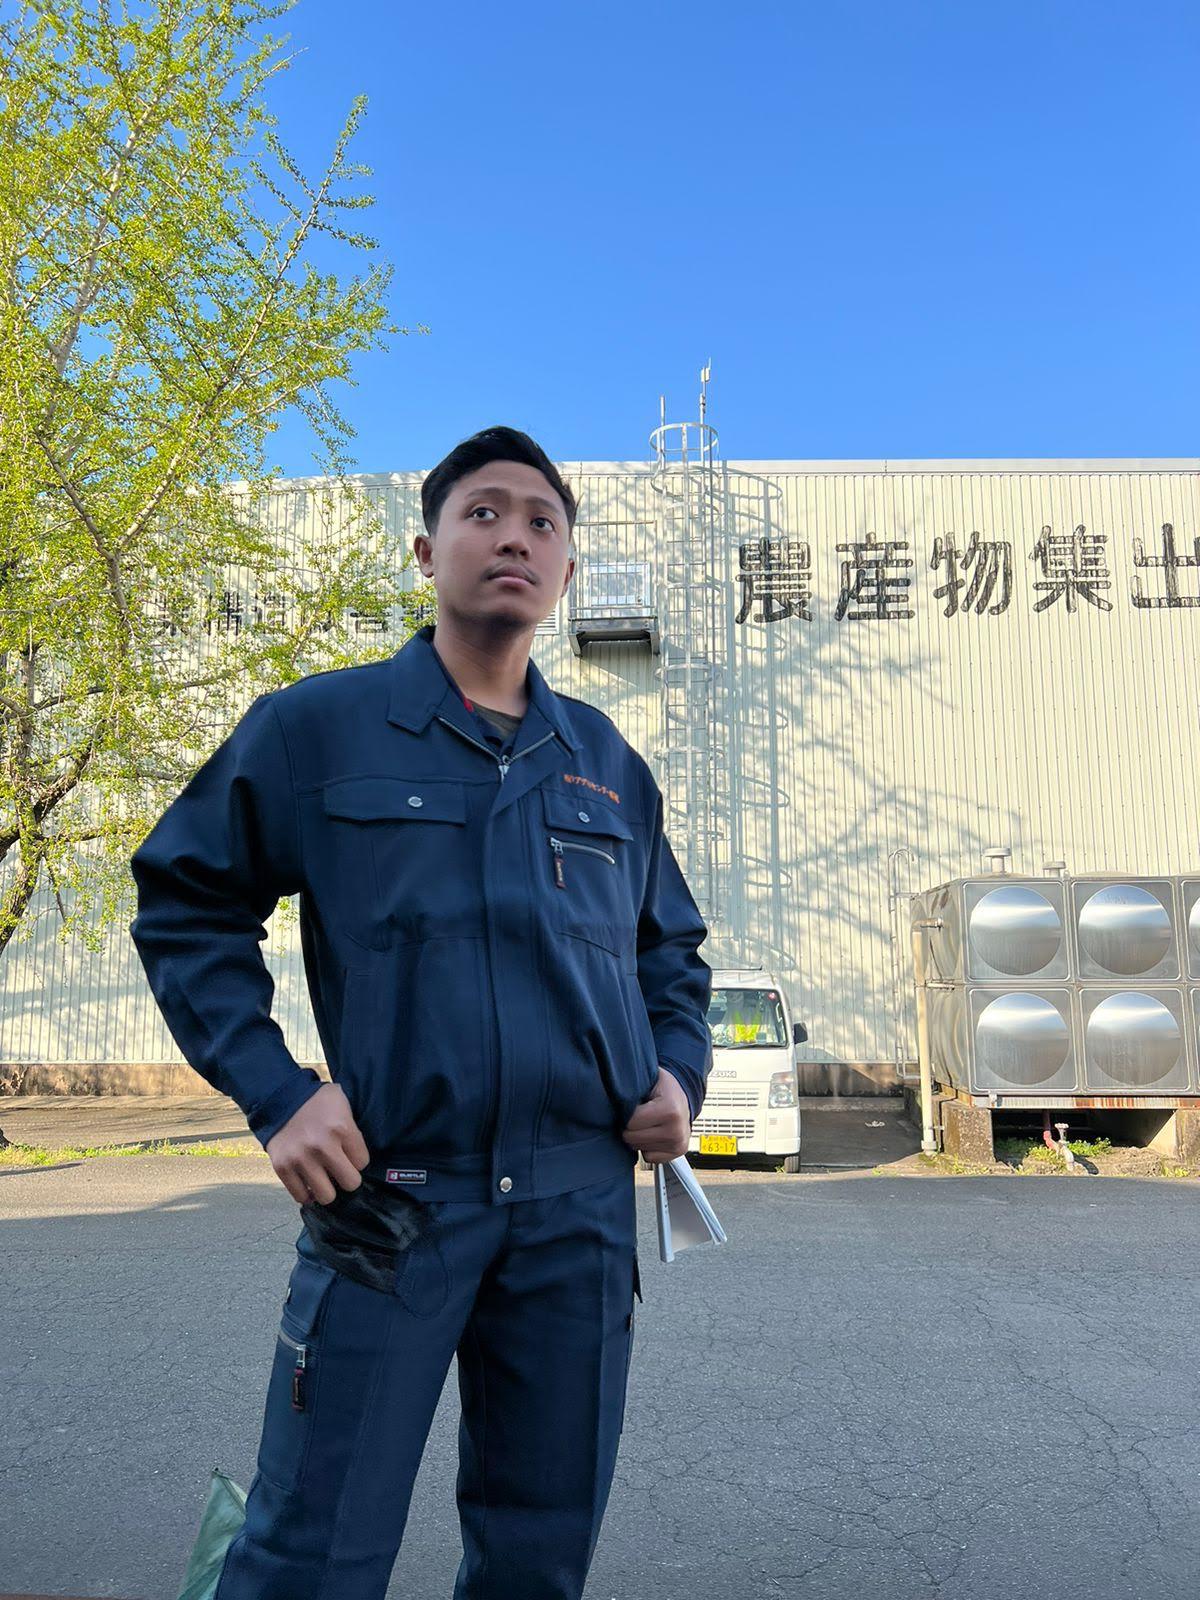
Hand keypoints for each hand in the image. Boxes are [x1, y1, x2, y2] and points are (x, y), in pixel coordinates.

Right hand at [265, 1082, 369, 1204]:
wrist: (279, 1096)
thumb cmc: (316, 1100)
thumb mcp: (343, 1104)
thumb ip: (353, 1129)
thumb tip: (359, 1157)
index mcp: (341, 1129)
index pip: (363, 1162)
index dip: (357, 1159)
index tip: (350, 1154)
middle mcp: (322, 1147)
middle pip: (350, 1183)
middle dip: (347, 1178)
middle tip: (340, 1170)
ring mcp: (301, 1159)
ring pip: (326, 1196)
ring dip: (327, 1188)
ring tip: (324, 1178)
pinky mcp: (282, 1167)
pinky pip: (300, 1196)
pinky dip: (306, 1193)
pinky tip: (308, 1182)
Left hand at [621, 1067, 691, 1163]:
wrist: (683, 1099)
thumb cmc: (663, 1089)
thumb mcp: (649, 1079)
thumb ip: (631, 1089)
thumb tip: (611, 1096)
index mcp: (670, 1110)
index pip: (631, 1122)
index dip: (627, 1113)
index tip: (634, 1106)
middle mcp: (677, 1130)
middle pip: (633, 1138)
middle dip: (630, 1127)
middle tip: (638, 1115)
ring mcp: (678, 1144)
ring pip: (639, 1149)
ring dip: (638, 1137)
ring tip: (647, 1123)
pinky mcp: (677, 1153)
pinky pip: (649, 1157)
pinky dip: (647, 1147)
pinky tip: (653, 1134)